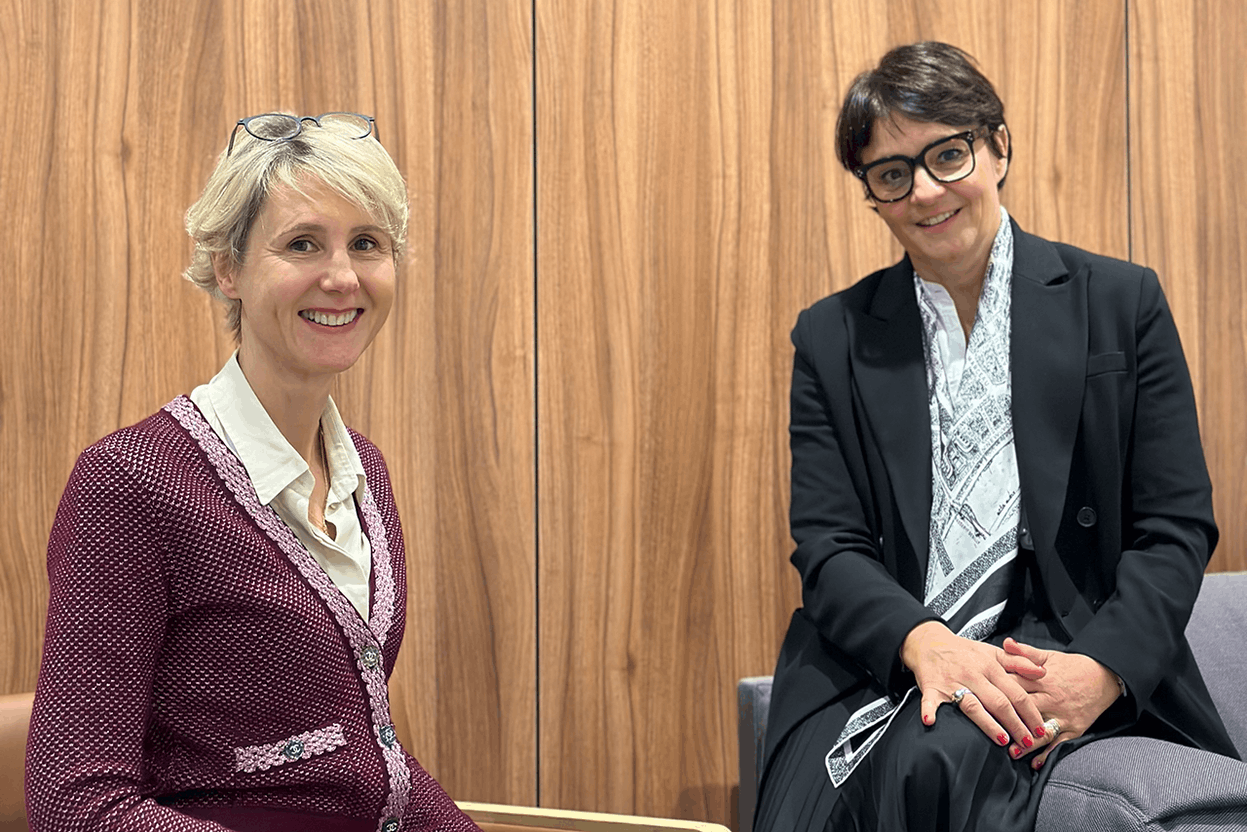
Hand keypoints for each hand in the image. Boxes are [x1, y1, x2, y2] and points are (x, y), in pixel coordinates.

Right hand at [901, 621, 1048, 749]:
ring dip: (987, 724)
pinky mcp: (932, 688)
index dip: (1030, 712)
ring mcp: (952, 683)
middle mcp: (973, 675)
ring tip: (1003, 740)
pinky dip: (928, 710)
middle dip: (1016, 724)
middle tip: (1028, 743)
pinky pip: (930, 700)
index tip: (1041, 729)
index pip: (1016, 692)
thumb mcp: (993, 652)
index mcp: (990, 667)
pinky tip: (930, 721)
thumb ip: (1019, 662)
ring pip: (972, 705)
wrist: (930, 642)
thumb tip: (1042, 672)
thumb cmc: (964, 651)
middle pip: (999, 703)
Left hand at [1000, 638, 1121, 768]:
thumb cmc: (1073, 667)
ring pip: (1041, 730)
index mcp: (1041, 680)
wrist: (1104, 676)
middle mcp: (1051, 699)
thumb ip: (1024, 652)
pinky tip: (1035, 763)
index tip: (983, 700)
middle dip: (1009, 720)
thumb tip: (1005, 643)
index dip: (998, 693)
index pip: (1015, 687)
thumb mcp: (1048, 655)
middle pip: (1025, 710)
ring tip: (1011, 752)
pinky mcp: (1074, 728)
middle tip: (991, 731)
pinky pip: (1059, 743)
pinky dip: (1048, 754)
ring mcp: (1063, 715)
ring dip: (1026, 742)